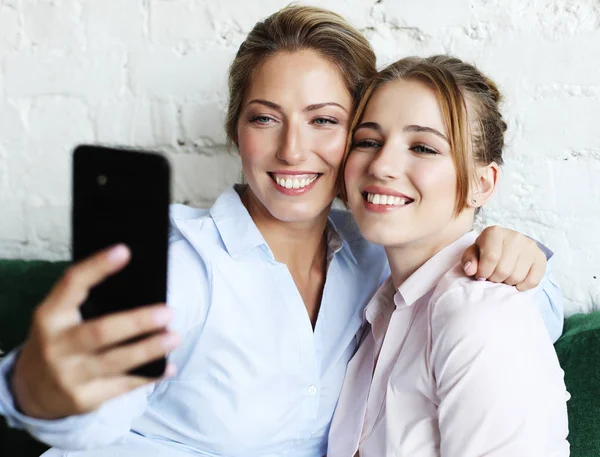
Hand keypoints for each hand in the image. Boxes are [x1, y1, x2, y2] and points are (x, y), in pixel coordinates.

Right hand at [11, 244, 178, 419]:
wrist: (32, 390)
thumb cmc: (59, 341)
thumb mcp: (60, 318)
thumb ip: (87, 303)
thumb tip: (141, 286)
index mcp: (50, 316)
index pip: (72, 285)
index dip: (97, 267)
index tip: (124, 251)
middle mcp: (56, 346)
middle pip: (100, 332)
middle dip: (137, 322)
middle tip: (167, 312)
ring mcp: (69, 375)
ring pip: (116, 361)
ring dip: (149, 349)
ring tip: (174, 337)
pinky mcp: (84, 399)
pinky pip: (123, 386)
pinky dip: (149, 375)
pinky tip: (168, 366)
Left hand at [461, 226, 545, 291]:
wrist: (507, 244)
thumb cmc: (486, 249)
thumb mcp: (473, 252)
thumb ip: (469, 260)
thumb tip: (470, 270)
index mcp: (495, 232)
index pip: (491, 258)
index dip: (484, 272)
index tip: (481, 276)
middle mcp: (515, 236)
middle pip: (503, 270)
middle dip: (494, 279)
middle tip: (492, 277)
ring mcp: (530, 246)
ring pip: (517, 277)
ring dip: (507, 282)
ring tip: (503, 276)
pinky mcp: (541, 257)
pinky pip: (533, 281)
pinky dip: (522, 286)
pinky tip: (515, 281)